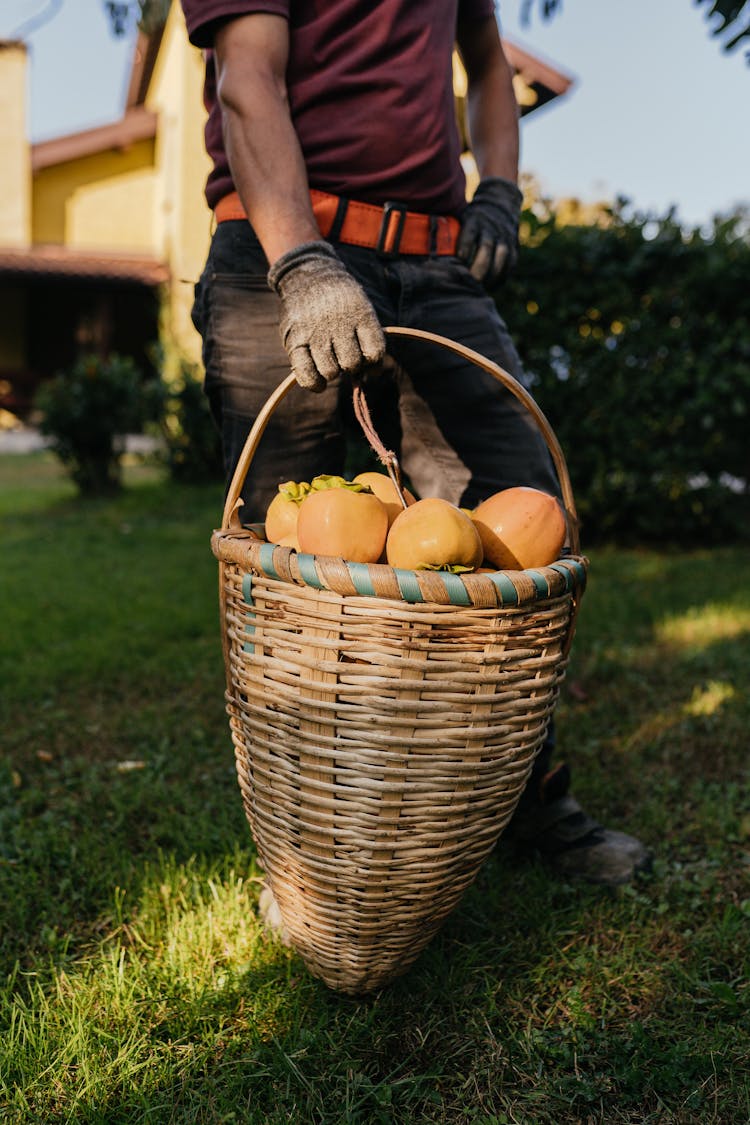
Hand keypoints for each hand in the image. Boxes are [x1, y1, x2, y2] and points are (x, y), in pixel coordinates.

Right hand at [267, 241, 384, 391]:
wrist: (308, 275)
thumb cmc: (340, 300)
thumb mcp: (360, 308)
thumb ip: (368, 337)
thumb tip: (371, 374)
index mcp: (360, 314)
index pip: (375, 352)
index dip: (374, 362)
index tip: (368, 360)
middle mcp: (338, 324)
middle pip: (352, 363)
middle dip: (351, 366)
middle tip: (344, 356)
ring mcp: (315, 333)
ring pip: (331, 372)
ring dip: (333, 373)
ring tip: (330, 363)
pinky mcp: (295, 340)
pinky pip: (306, 374)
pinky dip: (315, 383)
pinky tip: (319, 382)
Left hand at [456, 177, 522, 285]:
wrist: (500, 204)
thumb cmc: (472, 219)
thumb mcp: (461, 218)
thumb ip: (449, 233)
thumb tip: (431, 257)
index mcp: (474, 219)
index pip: (470, 232)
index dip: (464, 247)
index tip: (458, 261)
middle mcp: (491, 227)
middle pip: (486, 247)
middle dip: (479, 266)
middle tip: (471, 281)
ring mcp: (504, 236)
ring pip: (502, 256)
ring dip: (492, 274)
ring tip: (482, 287)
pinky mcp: (514, 245)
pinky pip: (511, 263)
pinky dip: (503, 276)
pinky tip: (493, 286)